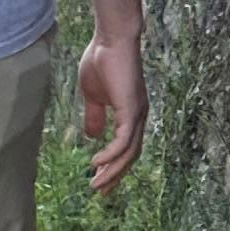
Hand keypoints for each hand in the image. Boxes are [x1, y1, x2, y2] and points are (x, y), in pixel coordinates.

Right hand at [78, 29, 146, 195]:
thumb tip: (91, 137)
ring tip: (96, 184)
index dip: (114, 165)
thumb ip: (94, 116)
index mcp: (130, 113)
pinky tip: (96, 164)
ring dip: (112, 171)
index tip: (100, 180)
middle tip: (101, 191)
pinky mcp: (131, 110)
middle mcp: (138, 117)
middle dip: (116, 175)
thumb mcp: (93, 95)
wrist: (110, 39)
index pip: (126, 147)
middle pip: (131, 156)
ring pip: (128, 153)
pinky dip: (110, 156)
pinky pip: (123, 142)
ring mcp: (137, 114)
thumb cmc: (101, 60)